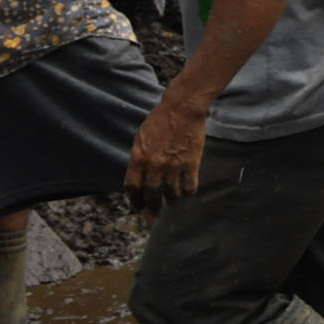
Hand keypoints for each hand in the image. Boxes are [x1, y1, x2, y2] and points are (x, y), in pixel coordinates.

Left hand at [125, 85, 210, 200]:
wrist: (182, 109)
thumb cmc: (159, 121)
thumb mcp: (141, 139)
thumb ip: (139, 159)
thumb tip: (141, 177)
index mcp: (139, 158)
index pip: (132, 187)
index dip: (134, 200)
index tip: (137, 205)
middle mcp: (155, 165)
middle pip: (151, 195)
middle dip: (152, 208)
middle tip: (155, 214)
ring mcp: (174, 166)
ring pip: (172, 194)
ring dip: (172, 201)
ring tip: (173, 203)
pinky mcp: (191, 164)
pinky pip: (190, 187)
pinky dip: (188, 192)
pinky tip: (187, 192)